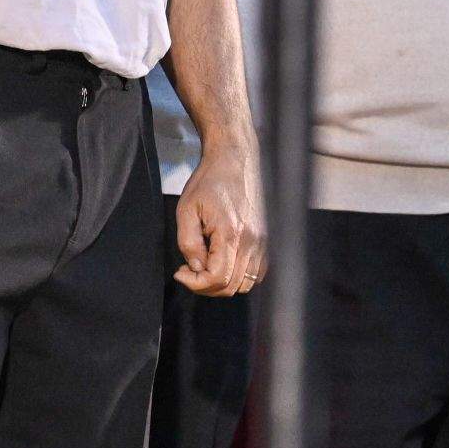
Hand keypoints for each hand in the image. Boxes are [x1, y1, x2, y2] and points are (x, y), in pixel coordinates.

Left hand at [176, 142, 265, 296]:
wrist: (235, 160)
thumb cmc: (209, 181)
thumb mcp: (187, 210)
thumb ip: (189, 243)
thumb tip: (196, 268)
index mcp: (232, 233)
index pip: (217, 279)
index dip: (195, 283)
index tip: (181, 272)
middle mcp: (253, 241)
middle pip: (231, 286)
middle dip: (205, 286)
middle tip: (189, 270)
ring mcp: (264, 242)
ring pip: (246, 284)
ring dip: (223, 282)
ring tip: (205, 264)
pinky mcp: (267, 240)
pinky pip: (257, 273)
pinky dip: (239, 275)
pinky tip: (223, 260)